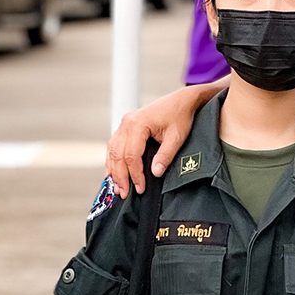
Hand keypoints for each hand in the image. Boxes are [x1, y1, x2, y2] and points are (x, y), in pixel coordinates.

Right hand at [104, 82, 217, 197]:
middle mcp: (127, 122)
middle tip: (125, 193)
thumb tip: (155, 173)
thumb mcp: (176, 137)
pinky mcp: (126, 126)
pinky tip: (114, 173)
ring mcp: (124, 123)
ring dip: (114, 170)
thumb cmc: (180, 116)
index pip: (131, 155)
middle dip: (121, 177)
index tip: (140, 188)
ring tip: (118, 187)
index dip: (135, 174)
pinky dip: (113, 160)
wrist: (182, 100)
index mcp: (138, 123)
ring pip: (113, 151)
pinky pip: (114, 146)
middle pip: (118, 155)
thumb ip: (165, 155)